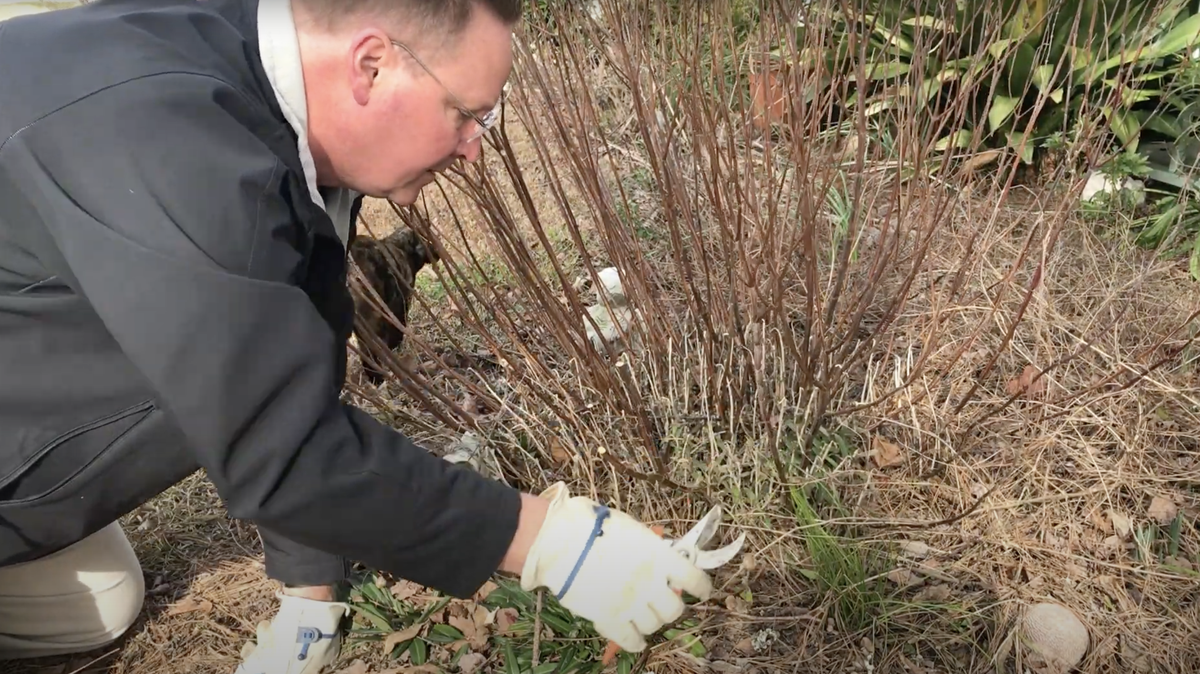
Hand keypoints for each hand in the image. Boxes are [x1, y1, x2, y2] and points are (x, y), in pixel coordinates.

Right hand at [518, 482, 712, 652]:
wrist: (559, 542)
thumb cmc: (593, 526)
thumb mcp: (630, 528)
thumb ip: (649, 544)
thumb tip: (661, 550)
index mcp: (660, 557)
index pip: (695, 580)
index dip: (702, 588)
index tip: (702, 592)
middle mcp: (651, 584)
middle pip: (675, 609)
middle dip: (671, 606)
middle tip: (661, 601)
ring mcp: (631, 604)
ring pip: (655, 625)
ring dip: (652, 621)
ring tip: (641, 614)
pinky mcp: (609, 620)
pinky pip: (631, 641)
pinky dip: (636, 642)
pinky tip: (635, 638)